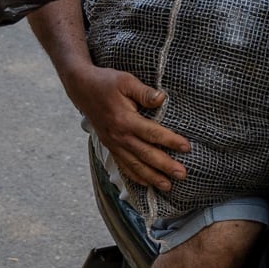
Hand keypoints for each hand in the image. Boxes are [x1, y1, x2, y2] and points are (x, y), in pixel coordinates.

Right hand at [68, 61, 188, 189]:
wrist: (81, 89)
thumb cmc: (106, 83)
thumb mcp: (126, 81)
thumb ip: (144, 92)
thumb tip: (162, 98)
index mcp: (124, 119)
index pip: (151, 133)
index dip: (170, 140)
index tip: (186, 147)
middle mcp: (119, 136)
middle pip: (145, 154)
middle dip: (164, 166)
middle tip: (182, 174)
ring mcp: (113, 143)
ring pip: (134, 165)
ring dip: (151, 177)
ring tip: (167, 186)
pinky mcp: (110, 146)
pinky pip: (123, 165)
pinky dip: (134, 176)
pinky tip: (145, 183)